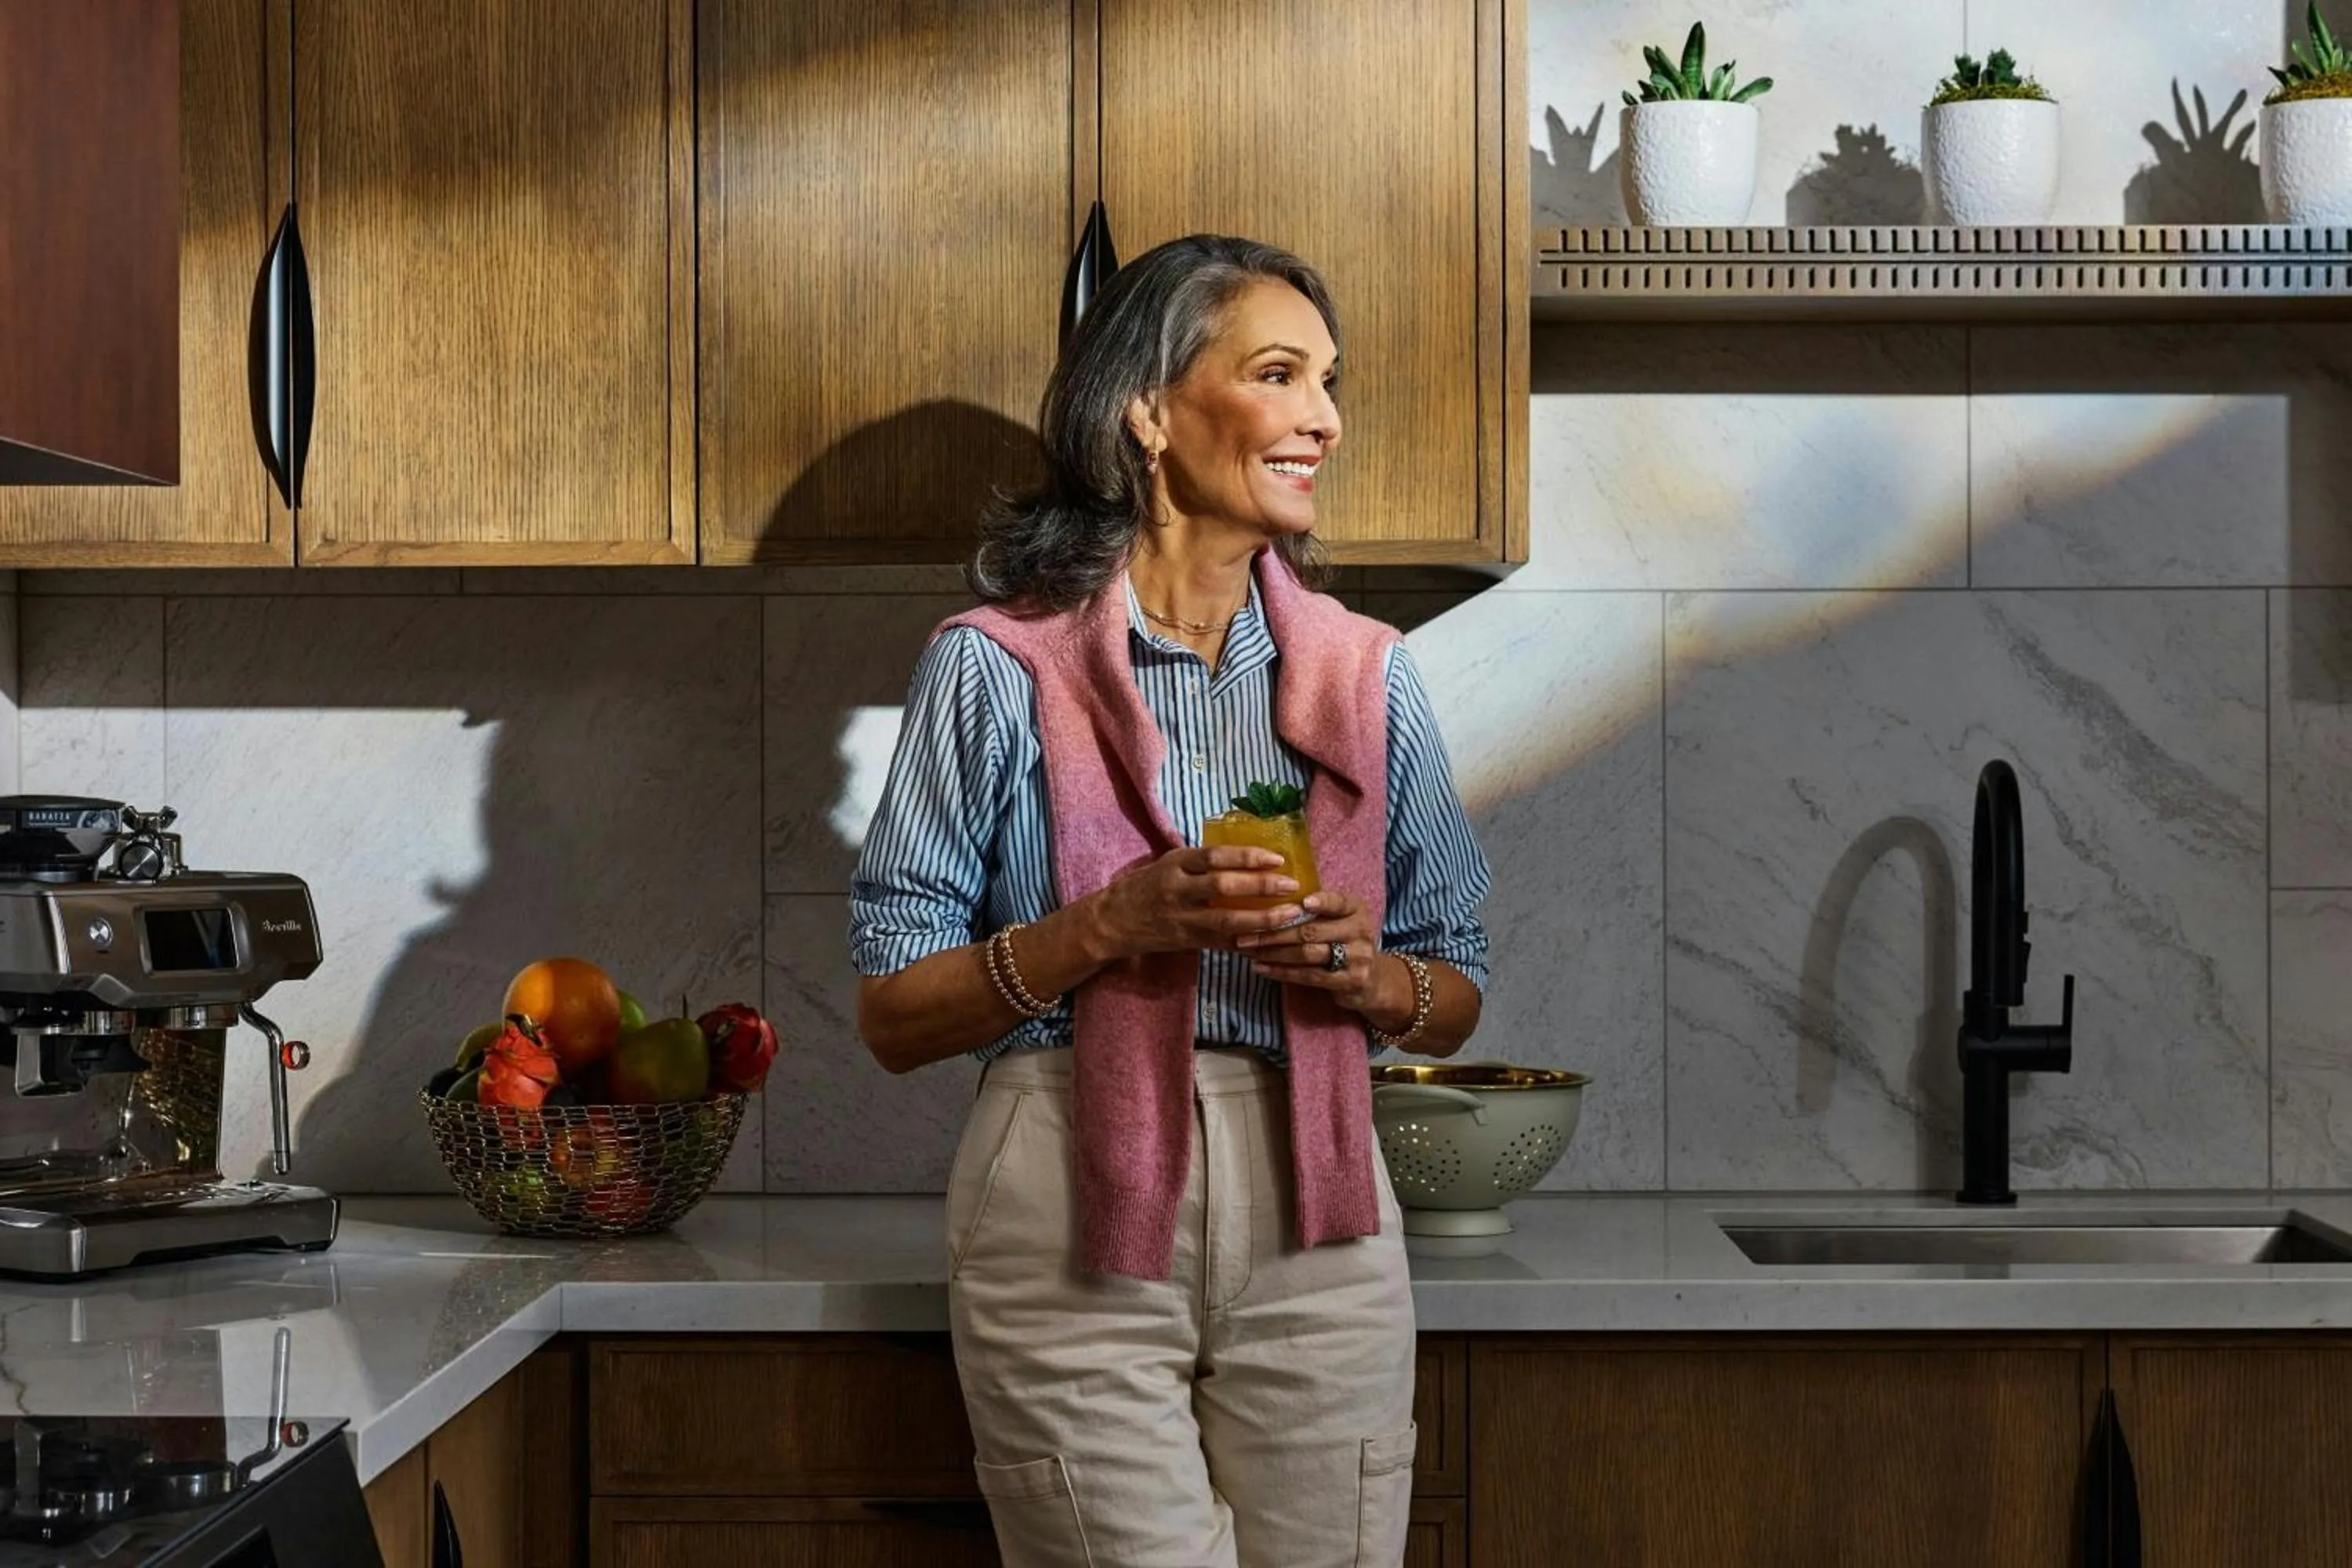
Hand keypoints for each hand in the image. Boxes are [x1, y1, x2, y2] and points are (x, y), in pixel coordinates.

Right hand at [1085, 846, 1307, 962]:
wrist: (1112, 921)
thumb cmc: (1147, 886)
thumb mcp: (1169, 863)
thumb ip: (1202, 861)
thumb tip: (1248, 853)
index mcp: (1176, 864)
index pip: (1215, 856)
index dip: (1247, 856)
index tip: (1277, 857)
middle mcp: (1178, 890)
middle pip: (1224, 886)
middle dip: (1261, 886)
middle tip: (1291, 884)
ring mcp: (1183, 918)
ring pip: (1227, 920)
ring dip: (1262, 919)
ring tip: (1290, 914)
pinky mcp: (1187, 941)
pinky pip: (1223, 942)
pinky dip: (1249, 942)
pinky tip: (1273, 940)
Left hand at [1233, 888, 1400, 1019]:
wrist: (1373, 979)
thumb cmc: (1344, 942)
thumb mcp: (1340, 920)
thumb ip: (1317, 910)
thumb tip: (1268, 896)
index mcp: (1357, 909)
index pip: (1339, 902)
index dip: (1322, 901)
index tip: (1302, 901)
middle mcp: (1360, 931)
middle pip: (1311, 931)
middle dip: (1274, 932)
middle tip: (1245, 933)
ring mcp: (1357, 958)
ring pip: (1307, 954)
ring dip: (1273, 953)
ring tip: (1249, 950)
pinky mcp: (1349, 981)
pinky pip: (1309, 976)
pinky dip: (1281, 972)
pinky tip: (1261, 968)